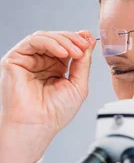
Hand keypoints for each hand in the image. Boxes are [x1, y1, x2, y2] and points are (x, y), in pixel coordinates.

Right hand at [0, 30, 95, 162]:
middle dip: (73, 40)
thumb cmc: (55, 112)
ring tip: (76, 51)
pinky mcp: (15, 59)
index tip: (89, 39)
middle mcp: (41, 63)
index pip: (67, 47)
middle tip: (84, 45)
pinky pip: (33, 42)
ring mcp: (28, 60)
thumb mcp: (78, 85)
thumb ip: (83, 63)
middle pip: (57, 40)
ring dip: (64, 40)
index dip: (78, 41)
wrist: (38, 124)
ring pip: (45, 37)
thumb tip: (89, 42)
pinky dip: (50, 43)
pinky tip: (63, 52)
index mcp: (56, 69)